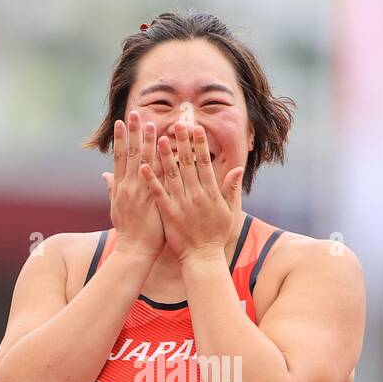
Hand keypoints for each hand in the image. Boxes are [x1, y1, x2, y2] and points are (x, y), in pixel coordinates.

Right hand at [101, 110, 164, 258]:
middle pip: (130, 154)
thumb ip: (112, 189)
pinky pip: (157, 177)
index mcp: (120, 187)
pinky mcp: (153, 200)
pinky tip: (165, 149)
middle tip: (135, 113)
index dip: (121, 139)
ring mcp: (140, 193)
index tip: (122, 122)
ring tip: (151, 123)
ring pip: (143, 162)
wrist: (135, 251)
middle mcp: (128, 187)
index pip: (120, 157)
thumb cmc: (128, 232)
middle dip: (133, 133)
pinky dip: (160, 162)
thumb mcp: (116, 208)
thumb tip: (104, 176)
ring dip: (147, 142)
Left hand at [139, 122, 243, 265]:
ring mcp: (181, 203)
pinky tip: (143, 166)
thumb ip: (232, 189)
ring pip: (171, 174)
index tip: (196, 128)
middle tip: (177, 123)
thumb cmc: (216, 235)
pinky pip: (158, 193)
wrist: (202, 258)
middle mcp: (195, 195)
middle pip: (187, 163)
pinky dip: (151, 179)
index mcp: (211, 192)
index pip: (204, 163)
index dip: (199, 144)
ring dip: (164, 155)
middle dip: (182, 142)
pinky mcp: (168, 213)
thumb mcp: (229, 212)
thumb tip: (239, 169)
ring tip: (158, 138)